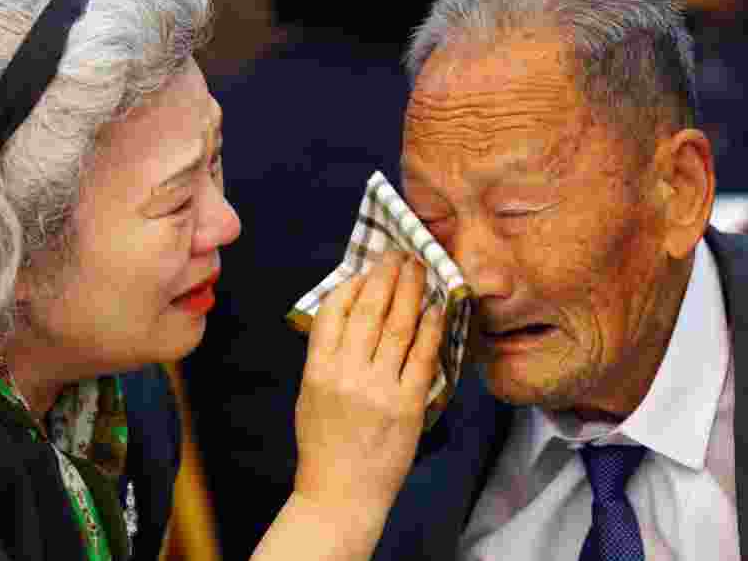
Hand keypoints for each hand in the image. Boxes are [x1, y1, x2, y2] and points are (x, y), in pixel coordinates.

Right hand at [294, 251, 443, 515]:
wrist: (340, 493)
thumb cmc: (323, 443)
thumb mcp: (310, 393)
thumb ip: (326, 354)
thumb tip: (351, 311)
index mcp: (317, 370)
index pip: (334, 311)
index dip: (353, 284)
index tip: (368, 268)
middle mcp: (346, 375)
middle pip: (370, 311)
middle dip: (386, 276)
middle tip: (399, 253)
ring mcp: (378, 389)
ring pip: (398, 327)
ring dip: (411, 291)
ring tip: (418, 269)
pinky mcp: (407, 405)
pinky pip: (423, 357)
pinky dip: (431, 328)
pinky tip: (436, 308)